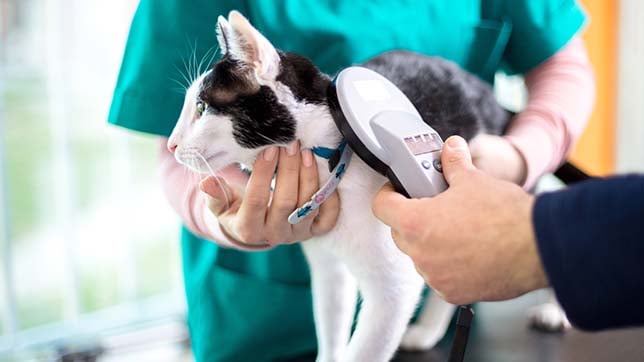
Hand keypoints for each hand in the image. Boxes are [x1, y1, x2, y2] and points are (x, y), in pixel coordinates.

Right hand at [199, 141, 339, 246]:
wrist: (256, 231)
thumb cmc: (236, 211)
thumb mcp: (220, 206)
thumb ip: (214, 195)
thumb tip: (207, 182)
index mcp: (248, 230)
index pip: (256, 200)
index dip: (263, 174)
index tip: (268, 149)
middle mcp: (275, 235)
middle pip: (285, 202)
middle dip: (289, 170)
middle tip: (290, 144)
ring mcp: (297, 234)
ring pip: (308, 206)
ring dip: (308, 177)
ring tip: (305, 152)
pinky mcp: (315, 232)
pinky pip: (328, 217)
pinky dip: (330, 197)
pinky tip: (324, 174)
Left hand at [372, 136, 547, 304]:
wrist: (539, 248)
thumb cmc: (505, 216)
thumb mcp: (474, 180)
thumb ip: (454, 163)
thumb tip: (451, 148)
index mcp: (415, 223)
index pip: (381, 207)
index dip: (389, 194)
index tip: (400, 190)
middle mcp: (420, 254)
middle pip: (400, 232)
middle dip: (412, 218)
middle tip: (434, 206)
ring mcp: (435, 277)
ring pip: (421, 256)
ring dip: (431, 243)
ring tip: (458, 230)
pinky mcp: (453, 293)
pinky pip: (439, 276)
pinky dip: (448, 265)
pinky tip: (469, 252)